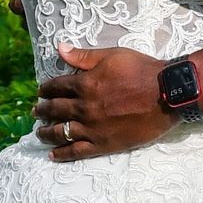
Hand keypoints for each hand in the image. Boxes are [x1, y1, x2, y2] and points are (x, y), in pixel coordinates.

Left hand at [34, 44, 175, 160]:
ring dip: (46, 132)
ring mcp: (93, 128)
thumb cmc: (142, 70)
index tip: (41, 91)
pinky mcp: (104, 144)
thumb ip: (84, 56)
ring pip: (61, 132)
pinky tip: (53, 154)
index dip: (46, 89)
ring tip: (39, 132)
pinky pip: (77, 151)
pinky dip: (62, 153)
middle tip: (35, 111)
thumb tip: (60, 48)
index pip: (57, 87)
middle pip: (55, 110)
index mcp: (85, 84)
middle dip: (42, 110)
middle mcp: (84, 108)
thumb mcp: (112, 56)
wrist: (167, 94)